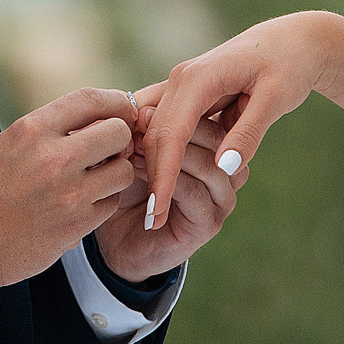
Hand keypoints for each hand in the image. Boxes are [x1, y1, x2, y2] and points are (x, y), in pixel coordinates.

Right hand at [0, 87, 139, 285]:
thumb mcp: (5, 145)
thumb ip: (46, 130)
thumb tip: (91, 120)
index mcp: (31, 130)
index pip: (90, 99)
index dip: (115, 101)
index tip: (122, 109)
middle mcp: (54, 157)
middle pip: (118, 133)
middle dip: (118, 140)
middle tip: (108, 150)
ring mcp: (69, 193)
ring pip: (123, 171)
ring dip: (114, 174)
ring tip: (94, 180)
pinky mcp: (77, 224)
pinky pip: (111, 203)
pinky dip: (103, 202)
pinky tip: (83, 204)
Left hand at [91, 108, 248, 280]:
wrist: (117, 240)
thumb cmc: (127, 187)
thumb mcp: (134, 148)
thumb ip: (144, 127)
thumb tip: (138, 103)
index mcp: (216, 146)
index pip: (212, 116)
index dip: (178, 109)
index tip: (140, 110)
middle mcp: (226, 171)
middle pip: (218, 137)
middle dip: (176, 129)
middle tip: (139, 126)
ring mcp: (222, 198)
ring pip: (210, 164)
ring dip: (171, 155)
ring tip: (135, 150)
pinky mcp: (209, 223)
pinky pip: (196, 193)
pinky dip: (167, 182)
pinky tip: (139, 174)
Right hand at [135, 12, 335, 230]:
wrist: (294, 40)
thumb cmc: (289, 66)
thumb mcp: (276, 99)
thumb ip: (248, 133)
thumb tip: (223, 167)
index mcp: (199, 79)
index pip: (171, 135)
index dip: (163, 176)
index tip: (159, 213)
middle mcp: (181, 79)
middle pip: (155, 135)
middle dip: (152, 178)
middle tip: (153, 222)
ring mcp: (180, 84)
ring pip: (154, 131)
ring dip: (150, 167)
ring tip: (153, 210)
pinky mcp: (186, 93)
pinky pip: (163, 125)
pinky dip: (159, 152)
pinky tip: (157, 182)